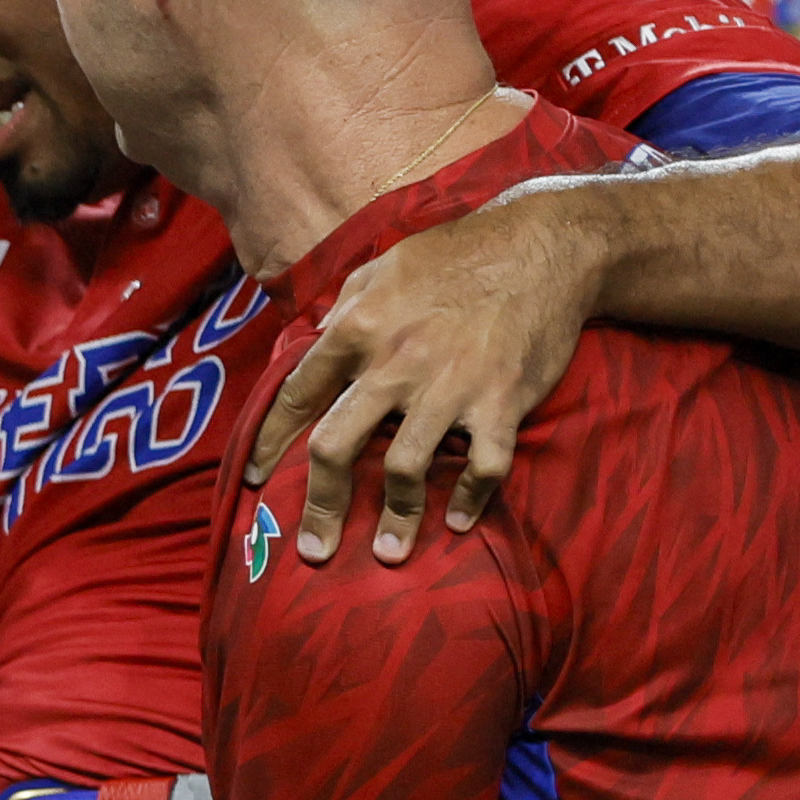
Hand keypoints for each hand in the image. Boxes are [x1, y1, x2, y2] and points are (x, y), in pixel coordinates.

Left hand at [244, 197, 593, 562]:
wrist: (544, 246)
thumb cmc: (457, 254)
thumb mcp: (384, 266)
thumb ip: (345, 308)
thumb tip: (315, 343)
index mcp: (358, 328)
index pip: (298, 396)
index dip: (269, 443)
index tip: (255, 479)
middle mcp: (394, 363)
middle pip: (336, 447)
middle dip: (318, 506)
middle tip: (312, 550)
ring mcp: (449, 387)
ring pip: (404, 470)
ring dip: (395, 519)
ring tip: (387, 553)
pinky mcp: (501, 402)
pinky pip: (482, 467)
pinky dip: (471, 500)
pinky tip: (458, 521)